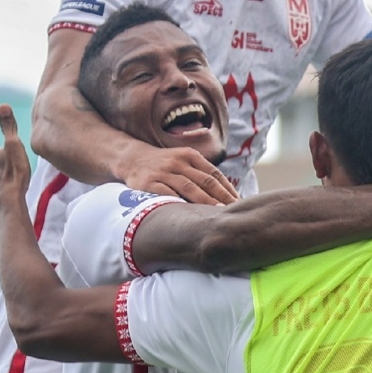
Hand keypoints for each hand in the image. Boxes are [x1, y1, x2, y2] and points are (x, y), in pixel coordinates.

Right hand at [113, 141, 240, 206]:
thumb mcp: (183, 161)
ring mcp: (164, 172)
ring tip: (218, 214)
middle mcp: (178, 162)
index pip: (214, 174)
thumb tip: (228, 196)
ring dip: (205, 202)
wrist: (131, 158)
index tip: (240, 204)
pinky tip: (190, 216)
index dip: (228, 190)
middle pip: (205, 182)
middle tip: (235, 212)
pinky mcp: (149, 183)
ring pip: (189, 188)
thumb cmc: (164, 165)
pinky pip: (167, 195)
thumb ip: (201, 174)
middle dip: (222, 198)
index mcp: (190, 156)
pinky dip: (180, 204)